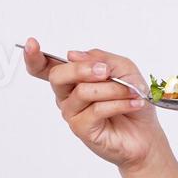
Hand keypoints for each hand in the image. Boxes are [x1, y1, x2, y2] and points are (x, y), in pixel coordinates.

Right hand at [22, 37, 166, 171]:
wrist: (146, 134)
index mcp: (74, 78)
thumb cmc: (132, 100)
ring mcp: (72, 112)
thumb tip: (73, 55)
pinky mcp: (81, 128)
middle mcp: (68, 95)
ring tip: (131, 92)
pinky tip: (132, 103)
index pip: (46, 67)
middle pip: (58, 75)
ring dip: (112, 89)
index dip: (34, 56)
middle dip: (83, 69)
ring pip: (82, 92)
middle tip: (106, 71)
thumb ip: (103, 58)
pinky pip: (96, 110)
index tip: (31, 43)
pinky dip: (118, 103)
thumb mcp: (125, 70)